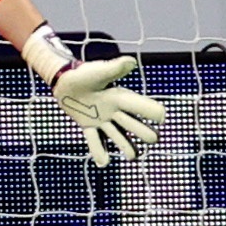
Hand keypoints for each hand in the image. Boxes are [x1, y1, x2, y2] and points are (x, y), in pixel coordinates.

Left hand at [51, 57, 165, 166]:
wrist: (64, 80)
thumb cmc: (83, 74)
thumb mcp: (99, 71)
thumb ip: (115, 69)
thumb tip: (131, 62)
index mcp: (121, 98)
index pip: (143, 107)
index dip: (155, 112)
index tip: (161, 117)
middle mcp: (115, 111)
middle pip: (136, 127)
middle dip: (146, 134)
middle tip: (152, 140)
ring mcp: (102, 120)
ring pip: (119, 138)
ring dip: (127, 148)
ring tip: (133, 157)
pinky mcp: (88, 125)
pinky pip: (95, 141)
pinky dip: (99, 152)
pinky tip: (103, 163)